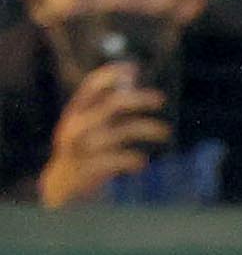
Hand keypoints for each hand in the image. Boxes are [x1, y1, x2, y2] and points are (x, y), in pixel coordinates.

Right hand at [38, 62, 170, 208]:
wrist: (63, 186)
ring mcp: (81, 147)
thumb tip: (132, 81)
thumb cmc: (86, 151)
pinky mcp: (88, 169)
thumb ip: (108, 107)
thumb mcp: (91, 126)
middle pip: (111, 104)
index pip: (91, 86)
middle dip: (138, 99)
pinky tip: (142, 163)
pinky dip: (132, 159)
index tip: (134, 68)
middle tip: (161, 98)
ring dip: (146, 128)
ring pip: (119, 131)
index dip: (112, 74)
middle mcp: (76, 125)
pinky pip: (115, 160)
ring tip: (165, 132)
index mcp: (75, 111)